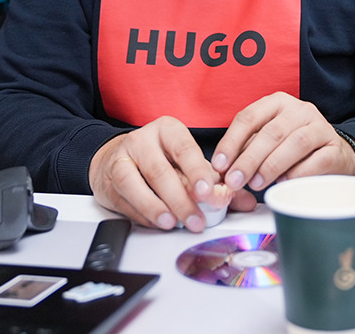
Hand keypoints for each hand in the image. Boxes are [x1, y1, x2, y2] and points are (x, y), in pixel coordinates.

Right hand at [88, 116, 229, 231]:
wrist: (117, 157)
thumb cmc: (161, 159)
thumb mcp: (189, 163)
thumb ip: (217, 182)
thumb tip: (245, 201)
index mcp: (168, 130)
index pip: (184, 149)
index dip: (197, 171)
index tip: (208, 191)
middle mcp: (143, 141)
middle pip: (160, 171)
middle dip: (180, 199)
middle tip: (196, 219)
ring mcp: (122, 159)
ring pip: (135, 184)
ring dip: (156, 207)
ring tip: (173, 223)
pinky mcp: (109, 181)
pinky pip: (124, 199)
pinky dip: (141, 214)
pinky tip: (157, 222)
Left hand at [211, 92, 354, 205]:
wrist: (332, 152)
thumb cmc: (291, 147)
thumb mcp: (266, 141)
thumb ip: (246, 150)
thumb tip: (223, 169)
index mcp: (276, 103)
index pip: (249, 117)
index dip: (231, 141)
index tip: (220, 165)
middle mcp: (299, 110)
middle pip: (271, 132)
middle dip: (249, 158)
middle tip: (235, 181)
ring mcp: (320, 127)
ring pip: (296, 143)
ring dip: (272, 165)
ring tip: (256, 184)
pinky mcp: (335, 148)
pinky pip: (317, 160)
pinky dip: (298, 173)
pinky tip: (284, 183)